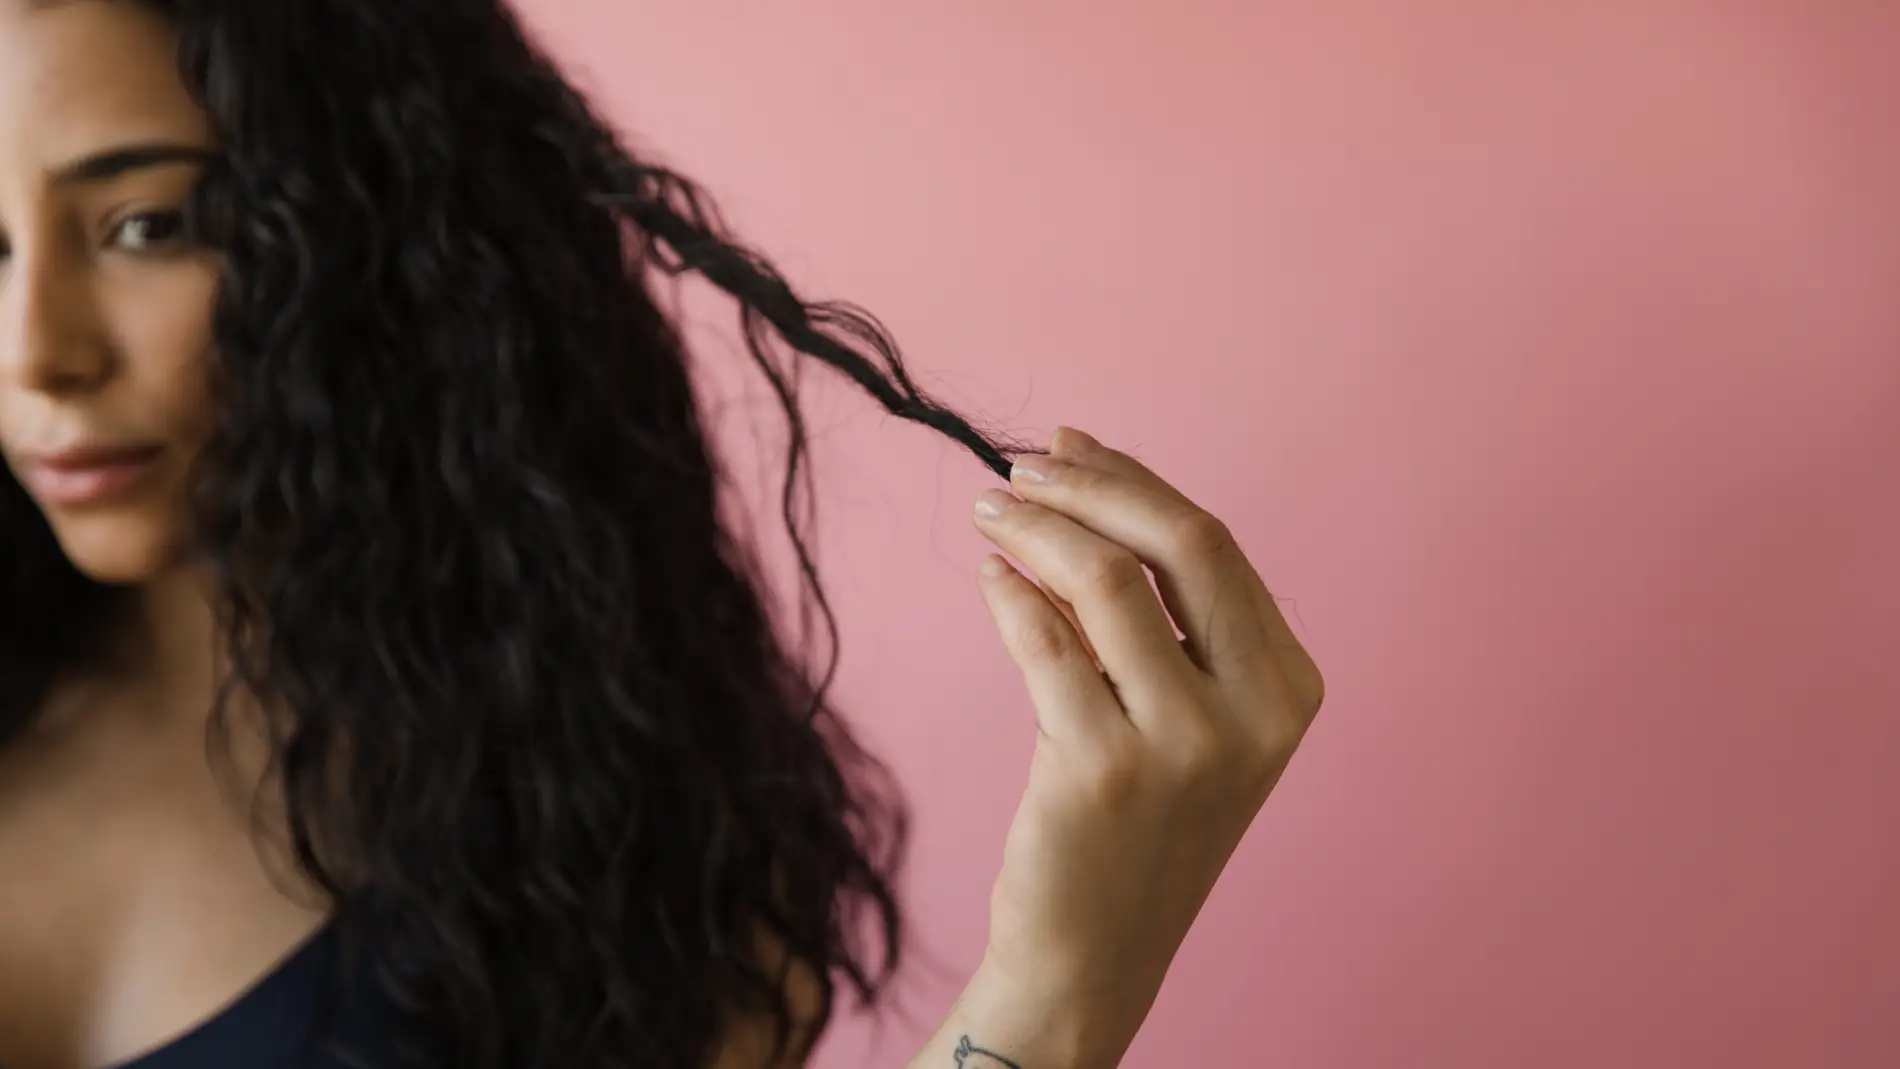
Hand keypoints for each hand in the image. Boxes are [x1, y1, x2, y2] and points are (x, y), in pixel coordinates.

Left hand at [970, 426, 1323, 1060]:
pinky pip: (1044, 644)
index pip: (1212, 546)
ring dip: (1035, 530)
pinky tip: (990, 580)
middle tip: (1017, 468)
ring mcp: (1187, 747)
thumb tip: (1077, 456)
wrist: (1095, 950)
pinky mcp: (1105, 773)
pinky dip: (1009, 595)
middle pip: (1180, 544)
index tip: (1068, 446)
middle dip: (1090, 487)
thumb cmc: (1129, 815)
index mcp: (1288, 687)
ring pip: (1105, 582)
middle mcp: (1256, 715)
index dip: (1133, 482)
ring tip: (987, 515)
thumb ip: (1148, 603)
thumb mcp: (1174, 708)